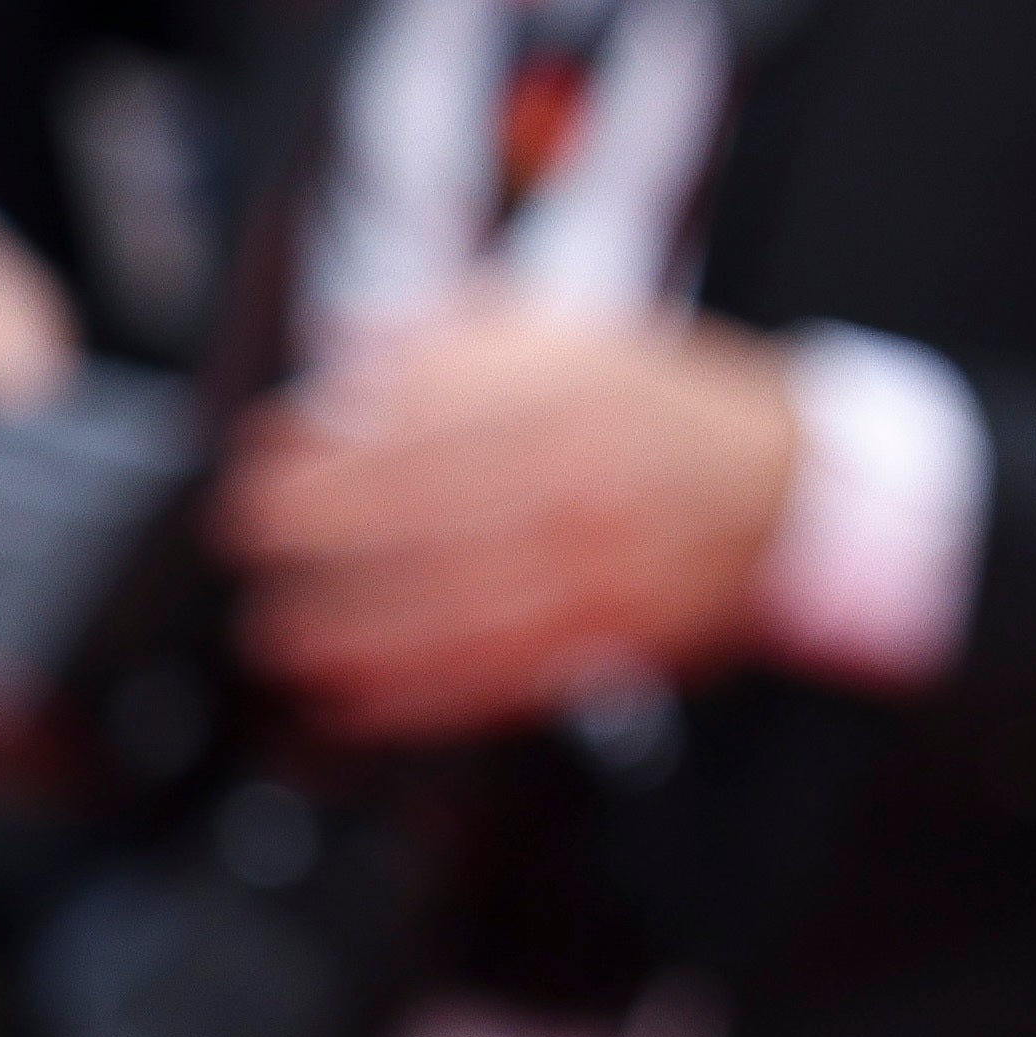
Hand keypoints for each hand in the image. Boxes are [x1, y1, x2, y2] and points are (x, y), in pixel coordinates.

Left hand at [214, 305, 805, 744]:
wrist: (781, 485)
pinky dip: (422, 694)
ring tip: (283, 633)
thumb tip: (347, 361)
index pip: (422, 420)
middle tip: (254, 544)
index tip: (266, 463)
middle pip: (427, 511)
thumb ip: (455, 340)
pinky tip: (358, 699)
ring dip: (353, 627)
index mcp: (569, 392)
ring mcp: (601, 562)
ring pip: (457, 602)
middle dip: (320, 536)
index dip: (329, 450)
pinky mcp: (610, 636)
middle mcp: (583, 474)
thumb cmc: (658, 411)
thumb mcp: (567, 337)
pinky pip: (503, 672)